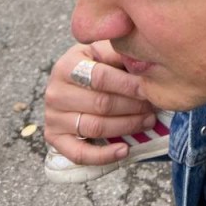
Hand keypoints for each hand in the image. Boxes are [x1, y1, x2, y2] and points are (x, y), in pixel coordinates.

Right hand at [44, 41, 155, 165]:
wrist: (70, 80)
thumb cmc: (93, 63)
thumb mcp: (102, 51)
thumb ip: (118, 52)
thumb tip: (143, 61)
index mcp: (67, 66)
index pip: (100, 77)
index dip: (127, 84)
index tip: (148, 89)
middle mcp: (55, 92)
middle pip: (100, 104)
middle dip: (132, 106)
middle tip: (153, 106)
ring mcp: (53, 117)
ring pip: (94, 127)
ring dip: (126, 126)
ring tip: (148, 122)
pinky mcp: (54, 138)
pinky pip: (79, 153)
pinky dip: (103, 155)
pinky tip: (124, 150)